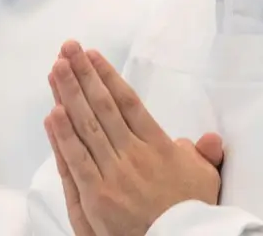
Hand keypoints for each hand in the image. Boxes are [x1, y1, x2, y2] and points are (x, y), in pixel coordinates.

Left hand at [45, 41, 222, 235]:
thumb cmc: (191, 213)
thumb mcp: (207, 179)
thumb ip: (203, 154)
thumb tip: (210, 138)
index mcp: (157, 144)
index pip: (128, 101)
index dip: (108, 76)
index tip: (93, 55)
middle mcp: (133, 152)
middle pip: (103, 106)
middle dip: (83, 75)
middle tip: (67, 48)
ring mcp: (113, 173)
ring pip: (87, 127)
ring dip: (68, 96)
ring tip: (56, 70)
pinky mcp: (96, 196)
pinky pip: (77, 161)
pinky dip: (63, 137)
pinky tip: (52, 114)